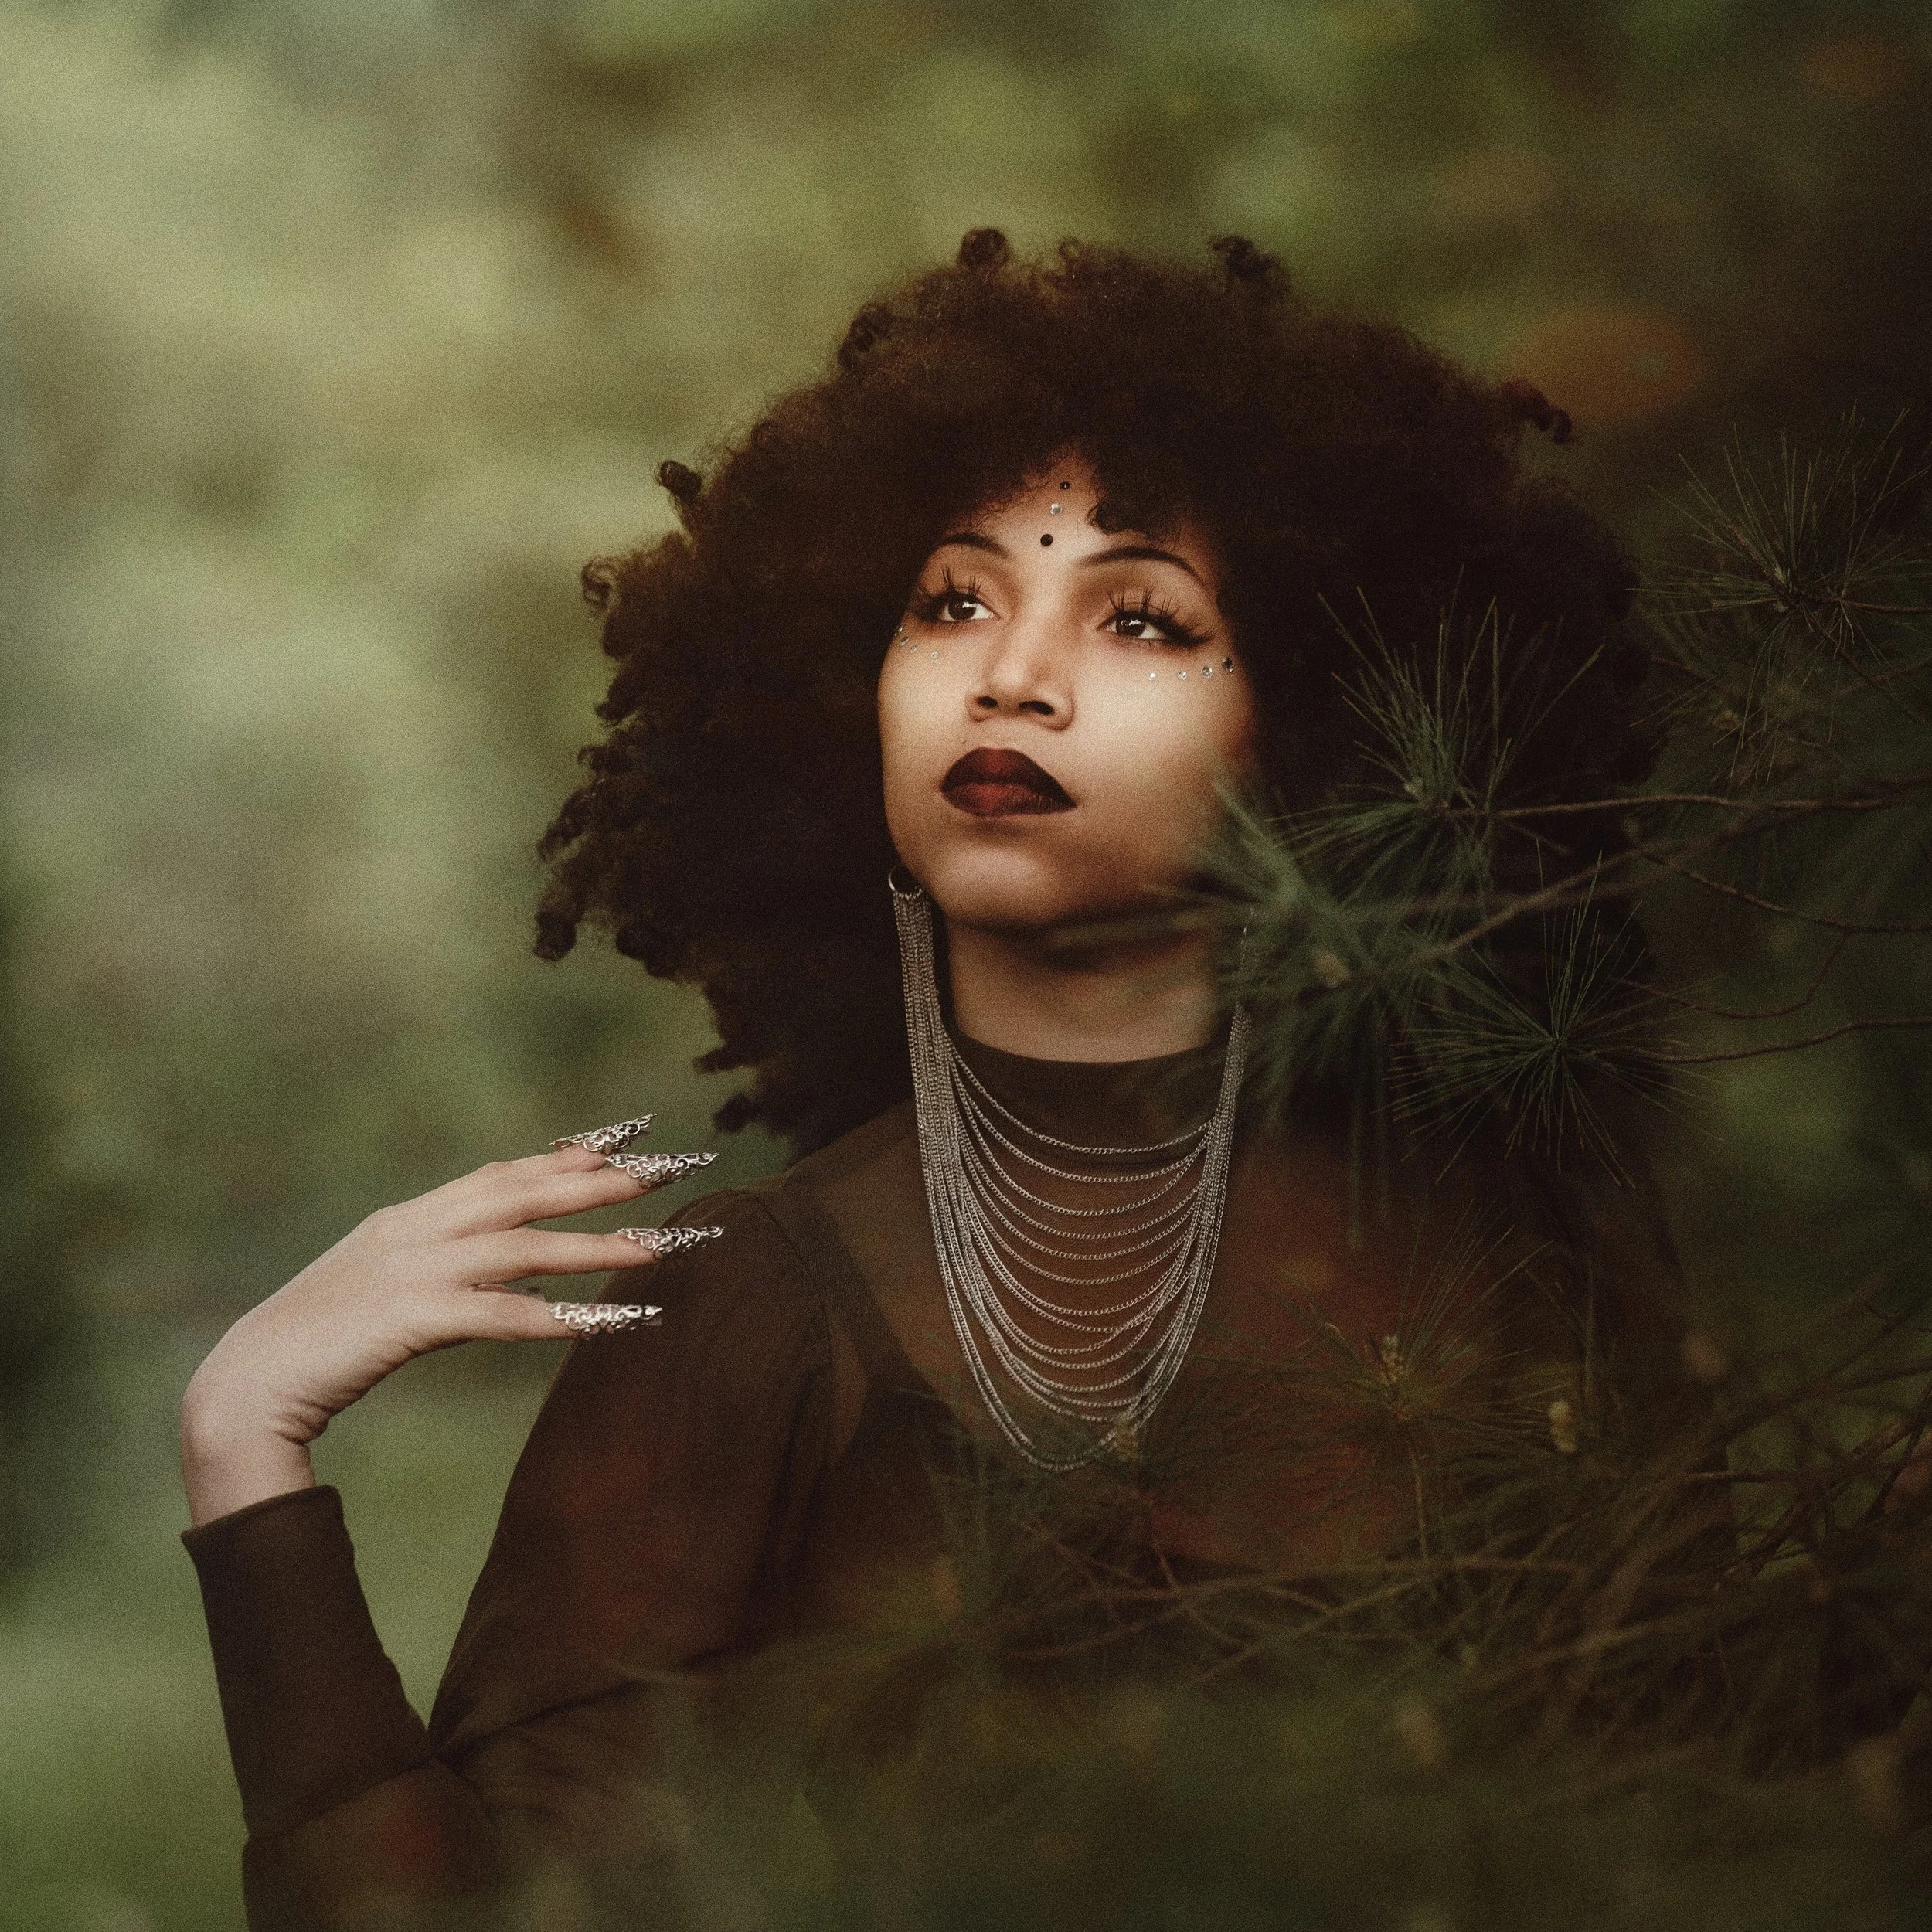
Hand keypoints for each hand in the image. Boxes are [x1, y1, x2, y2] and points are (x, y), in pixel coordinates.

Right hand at [180, 1134, 713, 1525]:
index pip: (501, 1171)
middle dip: (602, 1177)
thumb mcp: (381, 1288)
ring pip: (525, 1245)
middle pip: (524, 1190)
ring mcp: (412, 1270)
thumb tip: (503, 1263)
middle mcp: (415, 1230)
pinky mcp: (409, 1319)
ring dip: (598, 1244)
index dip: (566, 1153)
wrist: (245, 1387)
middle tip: (671, 1165)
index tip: (626, 1137)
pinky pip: (503, 1314)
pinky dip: (561, 1315)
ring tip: (662, 1247)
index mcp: (408, 1218)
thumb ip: (438, 1266)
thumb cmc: (318, 1346)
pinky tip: (611, 1322)